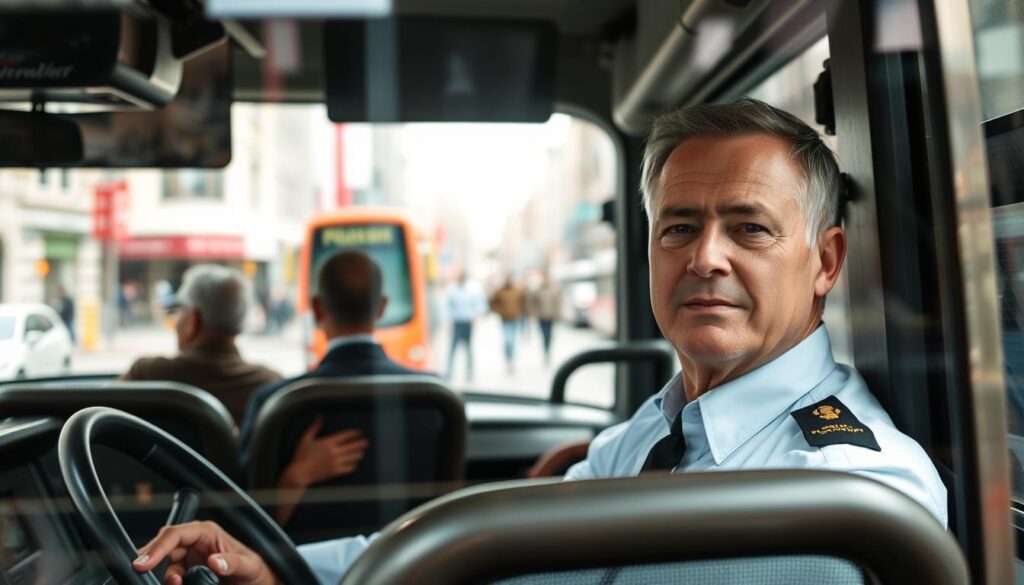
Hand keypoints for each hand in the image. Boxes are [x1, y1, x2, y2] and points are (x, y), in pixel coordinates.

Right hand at [133, 521, 278, 584]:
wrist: (257, 583)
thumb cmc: (254, 569)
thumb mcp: (248, 566)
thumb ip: (233, 563)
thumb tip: (214, 561)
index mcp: (206, 532)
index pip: (175, 534)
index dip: (156, 547)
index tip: (143, 563)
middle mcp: (194, 544)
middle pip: (164, 548)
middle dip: (152, 561)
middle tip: (140, 573)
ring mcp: (189, 560)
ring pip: (166, 566)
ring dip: (166, 578)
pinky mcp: (188, 574)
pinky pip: (173, 578)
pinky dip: (171, 583)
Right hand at [281, 417, 368, 487]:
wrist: (299, 474)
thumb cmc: (300, 456)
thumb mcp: (305, 439)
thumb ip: (314, 427)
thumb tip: (320, 417)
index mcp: (327, 443)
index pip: (344, 436)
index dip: (353, 434)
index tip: (359, 432)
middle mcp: (333, 452)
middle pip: (351, 446)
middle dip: (359, 444)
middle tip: (366, 442)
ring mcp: (335, 462)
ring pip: (351, 457)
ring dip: (358, 454)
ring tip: (362, 452)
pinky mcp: (334, 472)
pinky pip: (347, 468)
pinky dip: (352, 466)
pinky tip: (354, 465)